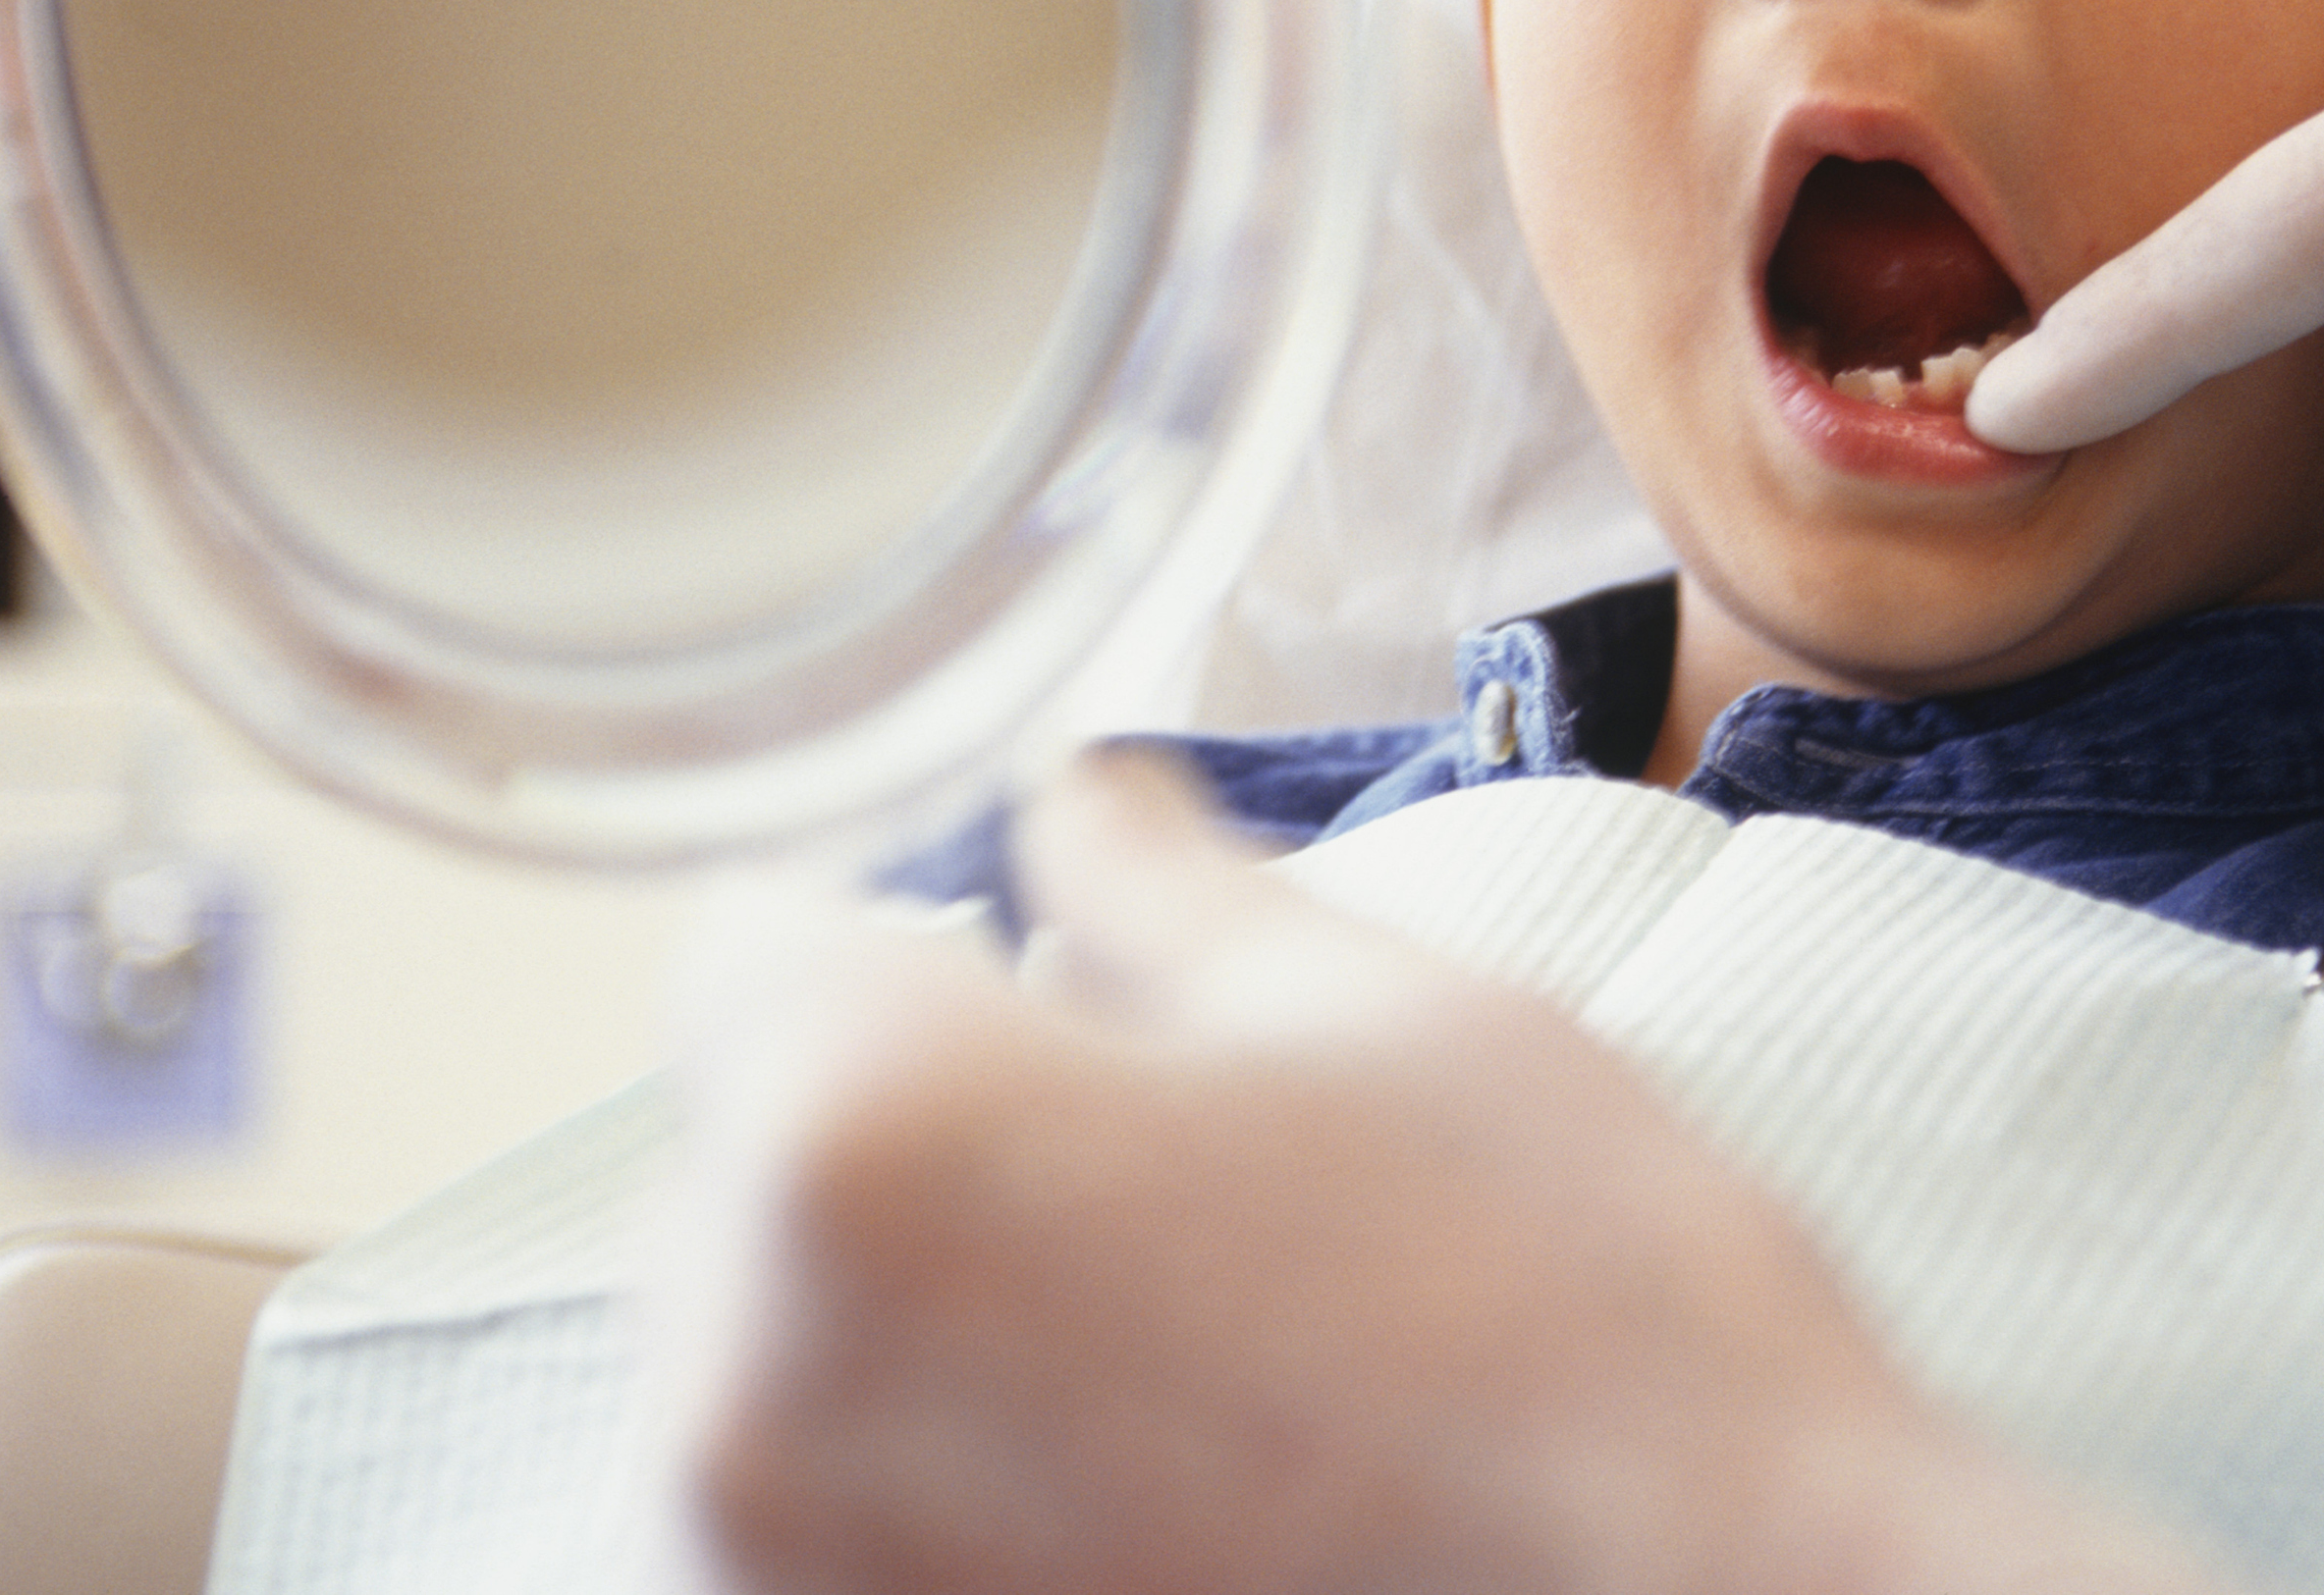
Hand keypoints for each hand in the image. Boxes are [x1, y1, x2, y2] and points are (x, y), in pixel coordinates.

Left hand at [663, 753, 2232, 1594]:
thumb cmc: (1582, 1331)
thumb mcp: (1387, 1023)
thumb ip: (1155, 896)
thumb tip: (1065, 805)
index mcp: (864, 1132)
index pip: (752, 953)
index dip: (909, 937)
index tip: (1021, 977)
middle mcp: (741, 1385)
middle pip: (744, 1173)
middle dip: (911, 1142)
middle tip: (1169, 1189)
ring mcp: (775, 1580)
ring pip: (767, 1376)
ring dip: (914, 1338)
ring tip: (1185, 1366)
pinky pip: (822, 1539)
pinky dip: (938, 1500)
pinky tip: (1160, 1496)